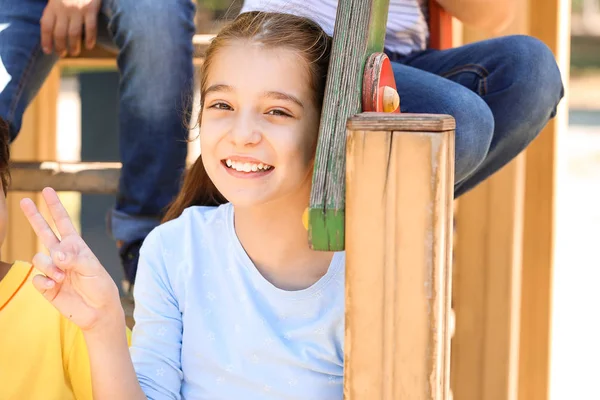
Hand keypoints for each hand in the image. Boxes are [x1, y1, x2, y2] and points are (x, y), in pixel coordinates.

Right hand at [20, 187, 122, 331]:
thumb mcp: (93, 269)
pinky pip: (36, 278)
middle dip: (35, 217)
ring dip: (49, 267)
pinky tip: (54, 286)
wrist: (98, 311)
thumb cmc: (100, 287)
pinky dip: (44, 281)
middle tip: (25, 201)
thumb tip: (56, 252)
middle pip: (44, 232)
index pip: (64, 223)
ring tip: (62, 277)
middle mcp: (62, 255)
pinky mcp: (46, 285)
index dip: (55, 207)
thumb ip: (75, 259)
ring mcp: (52, 269)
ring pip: (39, 258)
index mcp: (76, 246)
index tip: (48, 190)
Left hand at [40, 0, 101, 56]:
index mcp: (53, 6)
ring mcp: (77, 9)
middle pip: (60, 33)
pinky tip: (89, 46)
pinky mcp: (91, 9)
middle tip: (63, 54)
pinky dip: (90, 39)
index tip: (48, 51)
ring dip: (74, 46)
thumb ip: (54, 12)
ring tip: (74, 52)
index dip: (46, 41)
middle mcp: (63, 9)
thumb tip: (51, 33)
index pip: (46, 26)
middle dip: (60, 47)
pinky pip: (90, 27)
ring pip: (74, 33)